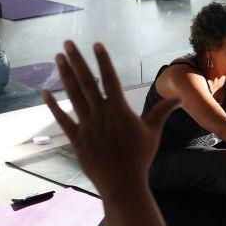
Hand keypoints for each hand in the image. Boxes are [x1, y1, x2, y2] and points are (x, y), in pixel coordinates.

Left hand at [43, 41, 180, 195]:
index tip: (96, 45)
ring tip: (58, 58)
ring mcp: (87, 126)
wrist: (123, 183)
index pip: (110, 79)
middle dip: (77, 60)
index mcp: (120, 110)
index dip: (103, 60)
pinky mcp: (77, 139)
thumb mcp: (153, 132)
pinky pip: (63, 119)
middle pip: (87, 82)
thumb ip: (162, 112)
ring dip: (65, 75)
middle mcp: (101, 114)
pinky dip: (53, 105)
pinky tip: (45, 92)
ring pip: (74, 95)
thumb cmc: (140, 158)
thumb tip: (180, 98)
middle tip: (67, 42)